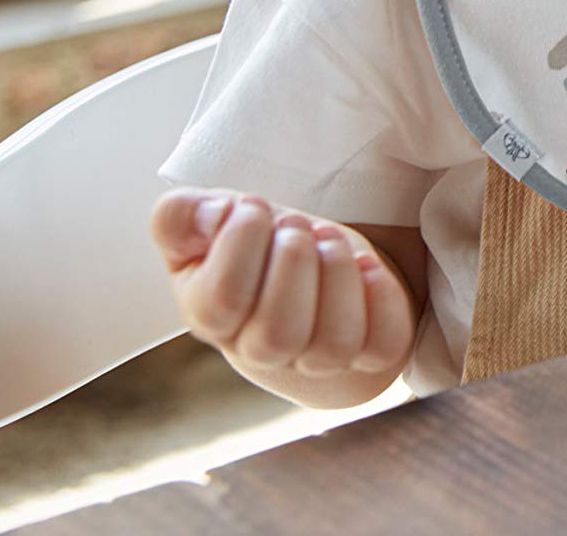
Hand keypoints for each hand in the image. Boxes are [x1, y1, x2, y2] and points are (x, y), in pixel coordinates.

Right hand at [150, 188, 415, 378]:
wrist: (315, 257)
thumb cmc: (259, 238)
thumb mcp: (211, 218)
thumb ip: (181, 215)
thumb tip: (209, 216)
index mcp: (210, 316)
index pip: (220, 303)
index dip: (241, 245)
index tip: (255, 207)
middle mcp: (262, 350)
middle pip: (277, 335)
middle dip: (294, 263)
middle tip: (299, 225)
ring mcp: (318, 359)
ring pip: (332, 345)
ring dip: (338, 277)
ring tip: (331, 241)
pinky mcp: (371, 353)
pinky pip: (384, 346)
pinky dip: (383, 301)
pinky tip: (369, 267)